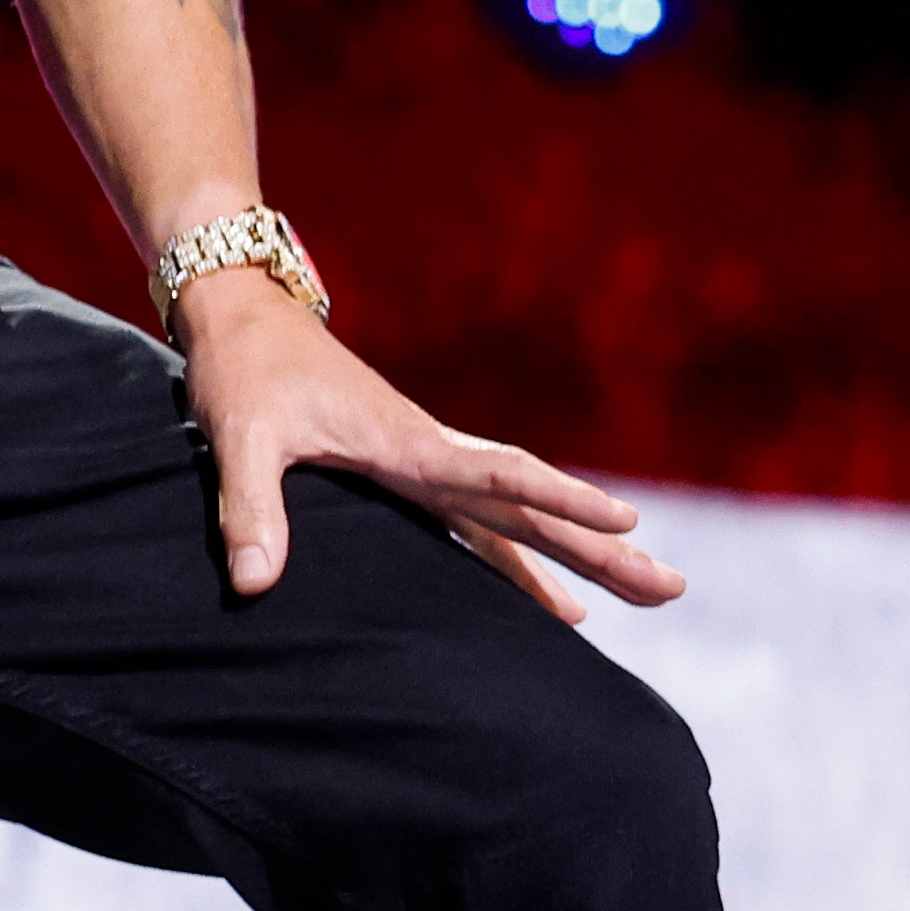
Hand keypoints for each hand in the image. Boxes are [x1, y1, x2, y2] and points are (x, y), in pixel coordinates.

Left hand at [174, 265, 684, 624]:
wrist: (242, 312)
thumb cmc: (242, 368)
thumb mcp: (238, 435)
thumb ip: (249, 507)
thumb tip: (254, 585)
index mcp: (406, 443)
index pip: (498, 474)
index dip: (559, 498)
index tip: (626, 520)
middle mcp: (429, 453)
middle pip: (529, 507)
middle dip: (600, 547)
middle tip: (670, 586)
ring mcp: (424, 462)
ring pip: (515, 517)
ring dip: (576, 555)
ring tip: (645, 592)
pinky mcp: (406, 470)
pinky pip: (479, 523)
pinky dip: (519, 559)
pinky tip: (551, 599)